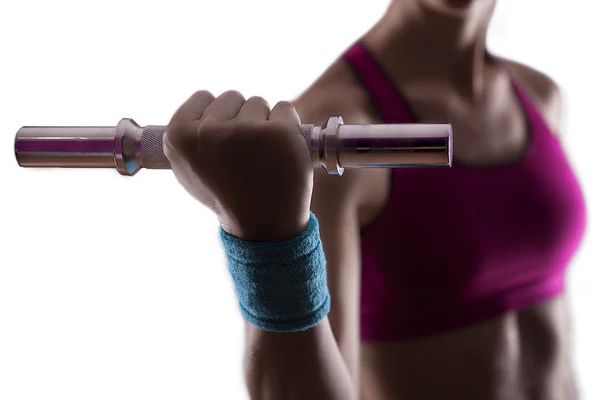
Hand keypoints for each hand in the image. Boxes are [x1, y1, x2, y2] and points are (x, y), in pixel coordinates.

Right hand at [163, 90, 313, 241]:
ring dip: (264, 122)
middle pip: (232, 96)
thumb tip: (204, 105)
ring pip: (259, 102)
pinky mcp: (279, 132)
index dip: (217, 116)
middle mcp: (209, 132)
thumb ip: (191, 137)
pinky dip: (288, 125)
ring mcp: (245, 131)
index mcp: (179, 138)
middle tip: (245, 154)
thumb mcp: (190, 170)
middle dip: (241, 117)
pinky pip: (285, 108)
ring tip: (263, 156)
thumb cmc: (228, 196)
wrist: (264, 225)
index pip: (202, 97)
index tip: (223, 141)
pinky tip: (281, 151)